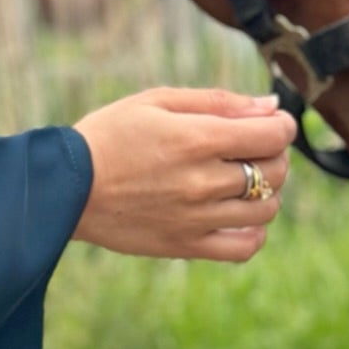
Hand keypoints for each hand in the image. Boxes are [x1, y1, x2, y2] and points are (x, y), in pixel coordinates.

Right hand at [71, 87, 296, 262]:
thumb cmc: (110, 134)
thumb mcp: (157, 101)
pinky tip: (237, 214)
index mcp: (197, 138)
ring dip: (267, 191)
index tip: (270, 122)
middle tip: (251, 148)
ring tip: (242, 180)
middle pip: (275, 171)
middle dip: (274, 154)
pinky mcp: (186, 245)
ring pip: (267, 209)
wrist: (65, 186)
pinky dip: (254, 231)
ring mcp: (197, 217)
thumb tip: (270, 106)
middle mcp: (203, 181)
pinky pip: (244, 247)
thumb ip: (218, 102)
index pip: (272, 134)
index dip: (282, 125)